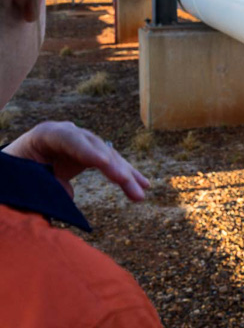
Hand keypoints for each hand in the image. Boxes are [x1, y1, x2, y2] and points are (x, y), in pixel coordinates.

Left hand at [2, 121, 149, 200]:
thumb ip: (41, 182)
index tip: (103, 162)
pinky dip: (126, 175)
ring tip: (140, 193)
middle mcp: (68, 134)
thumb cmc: (15, 173)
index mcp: (45, 134)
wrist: (17, 164)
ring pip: (108, 156)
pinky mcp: (90, 156)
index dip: (86, 149)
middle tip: (126, 182)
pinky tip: (144, 184)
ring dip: (126, 175)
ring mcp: (82, 143)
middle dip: (112, 166)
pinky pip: (111, 165)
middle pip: (95, 147)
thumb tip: (66, 191)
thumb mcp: (21, 177)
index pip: (68, 138)